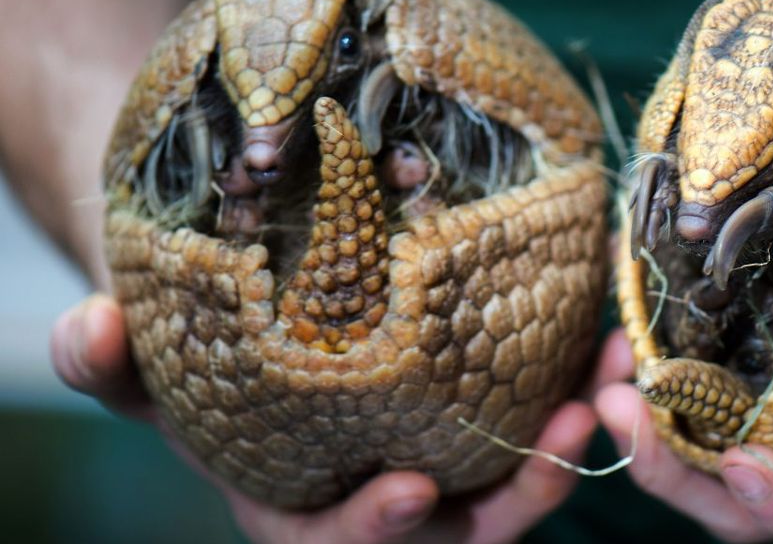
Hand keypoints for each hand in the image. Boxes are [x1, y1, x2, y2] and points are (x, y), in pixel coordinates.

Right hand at [51, 294, 609, 543]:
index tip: (413, 491)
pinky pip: (543, 427)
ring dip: (578, 436)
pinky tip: (605, 334)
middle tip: (569, 432)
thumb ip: (113, 368)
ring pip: (524, 480)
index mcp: (308, 514)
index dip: (375, 528)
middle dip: (522, 492)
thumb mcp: (154, 375)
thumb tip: (83, 324)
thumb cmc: (210, 370)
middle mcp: (391, 507)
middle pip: (468, 531)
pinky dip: (580, 390)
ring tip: (613, 373)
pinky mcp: (487, 431)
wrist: (269, 337)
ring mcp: (449, 473)